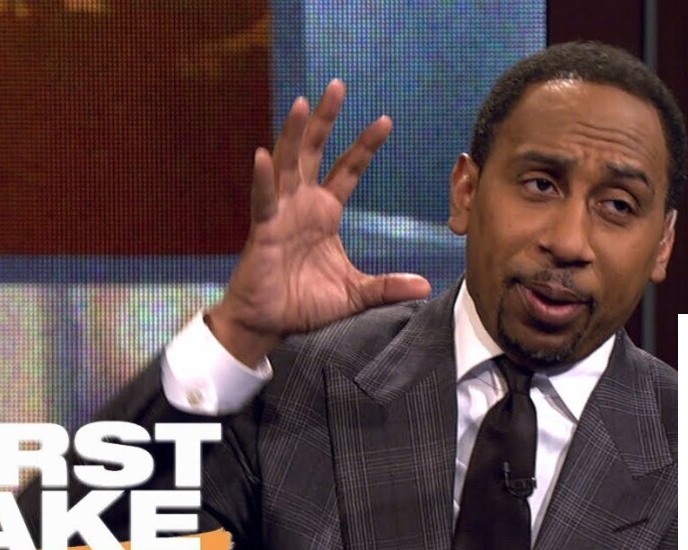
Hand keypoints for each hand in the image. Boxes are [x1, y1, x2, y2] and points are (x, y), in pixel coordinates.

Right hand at [208, 80, 431, 364]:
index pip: (347, 170)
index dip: (364, 146)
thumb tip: (425, 287)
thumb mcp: (356, 294)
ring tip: (302, 103)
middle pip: (314, 151)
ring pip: (287, 164)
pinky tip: (263, 155)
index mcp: (325, 213)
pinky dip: (263, 179)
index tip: (386, 121)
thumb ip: (387, 286)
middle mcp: (302, 205)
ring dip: (293, 133)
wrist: (269, 325)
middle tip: (338, 86)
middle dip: (326, 119)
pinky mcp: (262, 230)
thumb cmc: (305, 305)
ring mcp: (280, 214)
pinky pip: (263, 200)